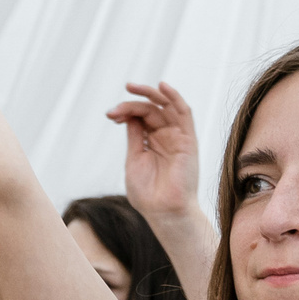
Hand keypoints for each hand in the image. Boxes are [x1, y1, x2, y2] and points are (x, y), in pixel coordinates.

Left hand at [108, 80, 202, 222]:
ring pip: (165, 106)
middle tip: (114, 108)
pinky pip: (184, 113)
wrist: (164, 213)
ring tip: (131, 87)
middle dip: (131, 104)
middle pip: (150, 110)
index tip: (110, 115)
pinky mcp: (188, 140)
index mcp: (151, 143)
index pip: (140, 117)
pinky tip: (161, 86)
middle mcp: (165, 137)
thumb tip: (129, 115)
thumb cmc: (148, 194)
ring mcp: (177, 137)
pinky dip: (174, 97)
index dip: (125, 111)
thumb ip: (134, 137)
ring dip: (149, 94)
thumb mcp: (134, 160)